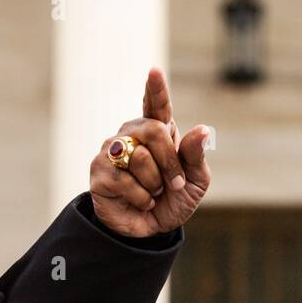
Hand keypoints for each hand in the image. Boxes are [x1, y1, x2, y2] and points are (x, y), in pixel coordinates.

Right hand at [89, 67, 210, 238]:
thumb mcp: (195, 181)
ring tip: (153, 193)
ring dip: (155, 184)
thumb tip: (202, 130)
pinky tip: (140, 201)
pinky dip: (142, 198)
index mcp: (157, 131)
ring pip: (140, 158)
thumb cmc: (172, 200)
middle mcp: (131, 134)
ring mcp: (112, 152)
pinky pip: (127, 181)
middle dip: (171, 163)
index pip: (156, 105)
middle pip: (154, 131)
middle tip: (174, 184)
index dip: (156, 89)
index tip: (154, 71)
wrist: (151, 230)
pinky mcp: (99, 172)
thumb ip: (195, 156)